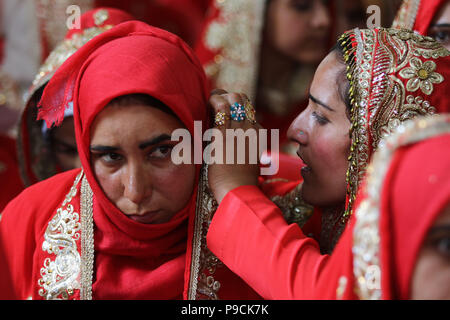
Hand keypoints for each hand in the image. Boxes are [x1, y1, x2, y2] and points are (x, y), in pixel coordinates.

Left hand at [207, 89, 262, 203]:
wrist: (238, 191)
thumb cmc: (239, 182)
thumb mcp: (247, 161)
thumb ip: (242, 148)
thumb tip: (231, 142)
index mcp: (258, 134)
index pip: (248, 110)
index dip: (234, 107)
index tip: (223, 110)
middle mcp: (251, 128)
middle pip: (243, 99)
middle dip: (228, 95)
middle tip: (215, 101)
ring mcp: (239, 129)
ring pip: (234, 98)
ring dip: (219, 96)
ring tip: (210, 100)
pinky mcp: (225, 134)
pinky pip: (221, 108)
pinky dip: (214, 101)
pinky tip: (208, 103)